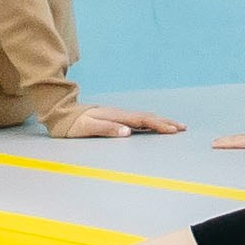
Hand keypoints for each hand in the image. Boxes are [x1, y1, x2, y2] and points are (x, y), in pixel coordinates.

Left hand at [44, 105, 185, 139]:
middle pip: (147, 117)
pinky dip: (149, 123)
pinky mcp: (115, 118)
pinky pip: (137, 120)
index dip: (158, 125)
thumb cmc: (72, 123)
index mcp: (116, 115)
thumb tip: (127, 132)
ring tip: (174, 127)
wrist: (61, 113)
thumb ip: (107, 129)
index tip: (172, 130)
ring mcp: (118, 115)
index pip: (142, 120)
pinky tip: (153, 126)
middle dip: (165, 122)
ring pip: (144, 117)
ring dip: (159, 121)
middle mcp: (119, 114)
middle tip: (182, 128)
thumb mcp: (87, 127)